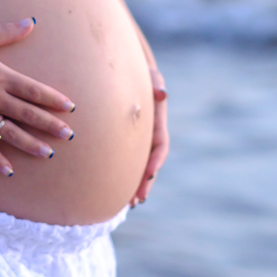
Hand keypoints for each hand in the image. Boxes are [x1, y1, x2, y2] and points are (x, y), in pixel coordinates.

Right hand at [0, 18, 74, 175]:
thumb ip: (7, 32)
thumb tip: (30, 22)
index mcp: (1, 77)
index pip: (33, 90)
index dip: (53, 99)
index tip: (70, 107)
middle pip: (28, 114)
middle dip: (50, 125)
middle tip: (68, 135)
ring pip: (11, 133)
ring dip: (31, 145)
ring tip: (48, 154)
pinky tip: (9, 170)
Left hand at [129, 67, 168, 206]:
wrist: (129, 72)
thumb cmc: (140, 72)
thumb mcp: (151, 75)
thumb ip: (156, 83)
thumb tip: (162, 93)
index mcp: (157, 122)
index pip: (160, 145)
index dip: (156, 160)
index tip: (150, 173)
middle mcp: (149, 134)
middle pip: (150, 162)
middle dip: (145, 182)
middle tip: (137, 200)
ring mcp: (138, 139)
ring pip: (138, 166)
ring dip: (135, 185)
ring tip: (128, 204)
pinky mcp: (125, 141)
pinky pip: (125, 161)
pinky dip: (123, 175)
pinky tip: (114, 190)